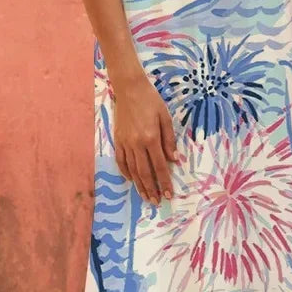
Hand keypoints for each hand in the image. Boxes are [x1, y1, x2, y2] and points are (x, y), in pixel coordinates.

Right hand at [112, 74, 177, 204]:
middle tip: (156, 202)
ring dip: (139, 185)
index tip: (168, 194)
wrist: (129, 89)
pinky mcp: (117, 140)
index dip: (164, 181)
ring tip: (145, 197)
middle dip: (151, 189)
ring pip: (132, 169)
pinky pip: (120, 161)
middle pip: (144, 172)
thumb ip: (169, 140)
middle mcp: (136, 143)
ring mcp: (125, 143)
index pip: (159, 166)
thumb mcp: (165, 117)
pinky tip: (131, 180)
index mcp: (151, 138)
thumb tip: (174, 159)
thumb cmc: (151, 101)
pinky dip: (125, 172)